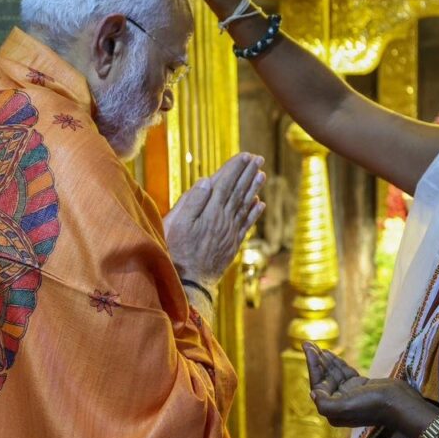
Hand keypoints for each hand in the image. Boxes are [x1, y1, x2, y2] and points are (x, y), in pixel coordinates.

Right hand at [164, 153, 265, 289]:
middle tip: (258, 158)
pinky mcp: (232, 244)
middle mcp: (224, 219)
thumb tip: (207, 180)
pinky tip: (259, 204)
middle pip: (238, 191)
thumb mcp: (176, 224)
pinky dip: (254, 212)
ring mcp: (230, 232)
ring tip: (262, 174)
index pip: (225, 183)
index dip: (235, 168)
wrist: (189, 282)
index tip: (245, 155)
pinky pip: (246, 224)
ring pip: (245, 205)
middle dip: (248, 173)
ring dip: (254, 188)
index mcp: (210, 211)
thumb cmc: (176, 251)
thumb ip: (192, 201)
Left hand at [304, 343, 438, 434]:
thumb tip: (312, 393)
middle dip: (316, 361)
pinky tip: (330, 354)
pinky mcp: (360, 386)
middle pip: (324, 378)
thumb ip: (326, 404)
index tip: (308, 349)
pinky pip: (344, 373)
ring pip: (333, 374)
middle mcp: (340, 404)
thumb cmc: (372, 405)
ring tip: (315, 345)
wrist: (399, 402)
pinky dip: (337, 363)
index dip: (312, 366)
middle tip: (308, 343)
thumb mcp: (345, 407)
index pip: (318, 385)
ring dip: (325, 360)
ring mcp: (351, 394)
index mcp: (334, 411)